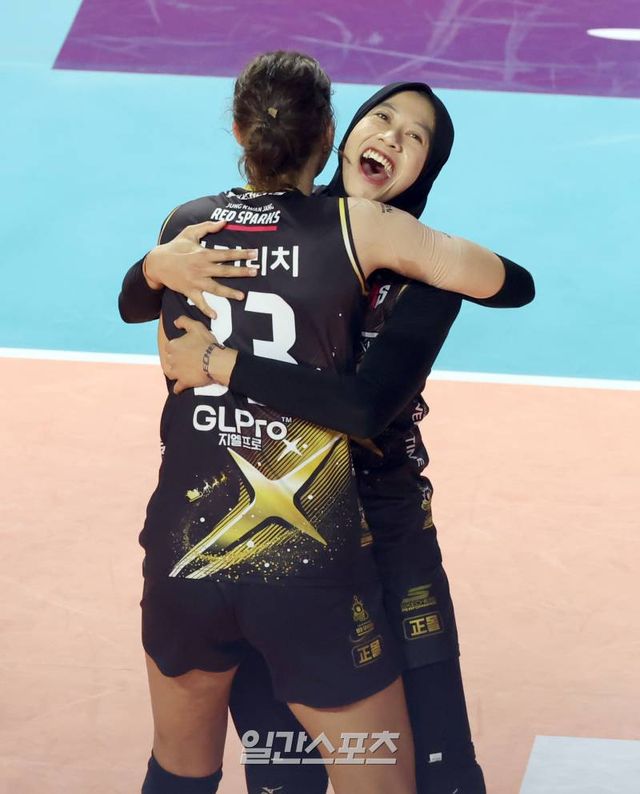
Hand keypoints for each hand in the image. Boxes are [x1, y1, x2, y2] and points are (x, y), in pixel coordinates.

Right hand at [144, 220, 258, 318]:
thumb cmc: (175, 247)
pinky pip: (200, 302)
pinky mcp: (189, 291)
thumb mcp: (189, 232)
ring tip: (242, 296)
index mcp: (203, 254)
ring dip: (229, 293)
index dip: (241, 254)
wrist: (157, 263)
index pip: (226, 254)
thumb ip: (207, 226)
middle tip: (256, 272)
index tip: (254, 254)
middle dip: (241, 272)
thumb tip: (224, 221)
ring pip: (215, 288)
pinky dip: (207, 309)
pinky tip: (216, 316)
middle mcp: (201, 268)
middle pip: (225, 271)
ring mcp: (196, 281)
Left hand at [162, 316, 236, 394]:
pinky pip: (178, 387)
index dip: (176, 347)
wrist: (215, 361)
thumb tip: (175, 322)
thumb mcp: (196, 326)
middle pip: (170, 359)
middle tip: (185, 359)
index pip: (169, 346)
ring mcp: (177, 372)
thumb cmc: (206, 343)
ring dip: (175, 372)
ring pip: (171, 372)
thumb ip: (183, 321)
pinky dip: (178, 388)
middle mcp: (171, 359)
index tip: (184, 348)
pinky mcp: (184, 382)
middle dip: (175, 359)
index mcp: (172, 346)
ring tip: (180, 372)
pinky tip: (179, 389)